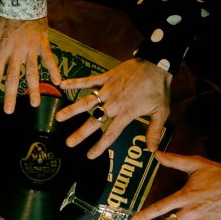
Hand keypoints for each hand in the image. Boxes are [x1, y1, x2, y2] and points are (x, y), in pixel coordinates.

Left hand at [0, 13, 60, 112]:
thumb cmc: (1, 14)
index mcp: (1, 50)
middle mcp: (16, 52)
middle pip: (12, 78)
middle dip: (10, 96)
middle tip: (9, 111)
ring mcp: (30, 49)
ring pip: (32, 72)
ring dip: (34, 89)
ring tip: (35, 104)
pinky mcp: (42, 43)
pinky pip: (49, 58)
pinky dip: (54, 70)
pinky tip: (57, 82)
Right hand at [55, 58, 170, 157]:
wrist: (157, 63)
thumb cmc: (159, 88)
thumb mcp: (161, 111)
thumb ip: (154, 131)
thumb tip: (152, 150)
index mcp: (126, 112)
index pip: (111, 133)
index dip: (100, 145)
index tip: (90, 156)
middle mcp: (114, 103)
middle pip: (95, 120)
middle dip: (81, 133)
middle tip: (69, 143)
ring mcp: (108, 89)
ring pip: (87, 101)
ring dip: (73, 109)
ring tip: (59, 117)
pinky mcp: (106, 77)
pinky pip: (89, 80)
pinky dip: (76, 82)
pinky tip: (62, 84)